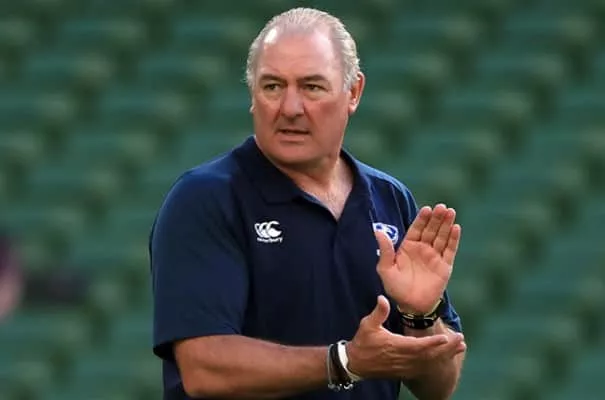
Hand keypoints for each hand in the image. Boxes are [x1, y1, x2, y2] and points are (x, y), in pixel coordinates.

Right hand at [346, 296, 464, 379]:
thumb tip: (383, 298)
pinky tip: (447, 357)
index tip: (447, 337)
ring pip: (430, 363)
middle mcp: (404, 358)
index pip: (418, 346)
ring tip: (461, 347)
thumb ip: (378, 312)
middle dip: (447, 349)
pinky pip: (426, 368)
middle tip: (461, 340)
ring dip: (446, 355)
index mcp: (396, 346)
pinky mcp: (406, 371)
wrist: (356, 364)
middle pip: (429, 355)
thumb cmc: (363, 343)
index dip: (433, 343)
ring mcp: (406, 366)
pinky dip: (438, 362)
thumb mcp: (367, 325)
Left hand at [376, 204, 460, 314]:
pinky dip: (453, 239)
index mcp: (408, 247)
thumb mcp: (386, 269)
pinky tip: (456, 228)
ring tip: (450, 211)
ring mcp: (434, 256)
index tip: (427, 209)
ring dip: (446, 224)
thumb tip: (377, 231)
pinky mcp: (445, 266)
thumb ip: (385, 250)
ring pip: (442, 236)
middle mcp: (422, 249)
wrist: (412, 306)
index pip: (416, 228)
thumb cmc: (396, 288)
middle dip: (436, 218)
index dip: (422, 218)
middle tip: (441, 207)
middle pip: (431, 229)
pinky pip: (450, 250)